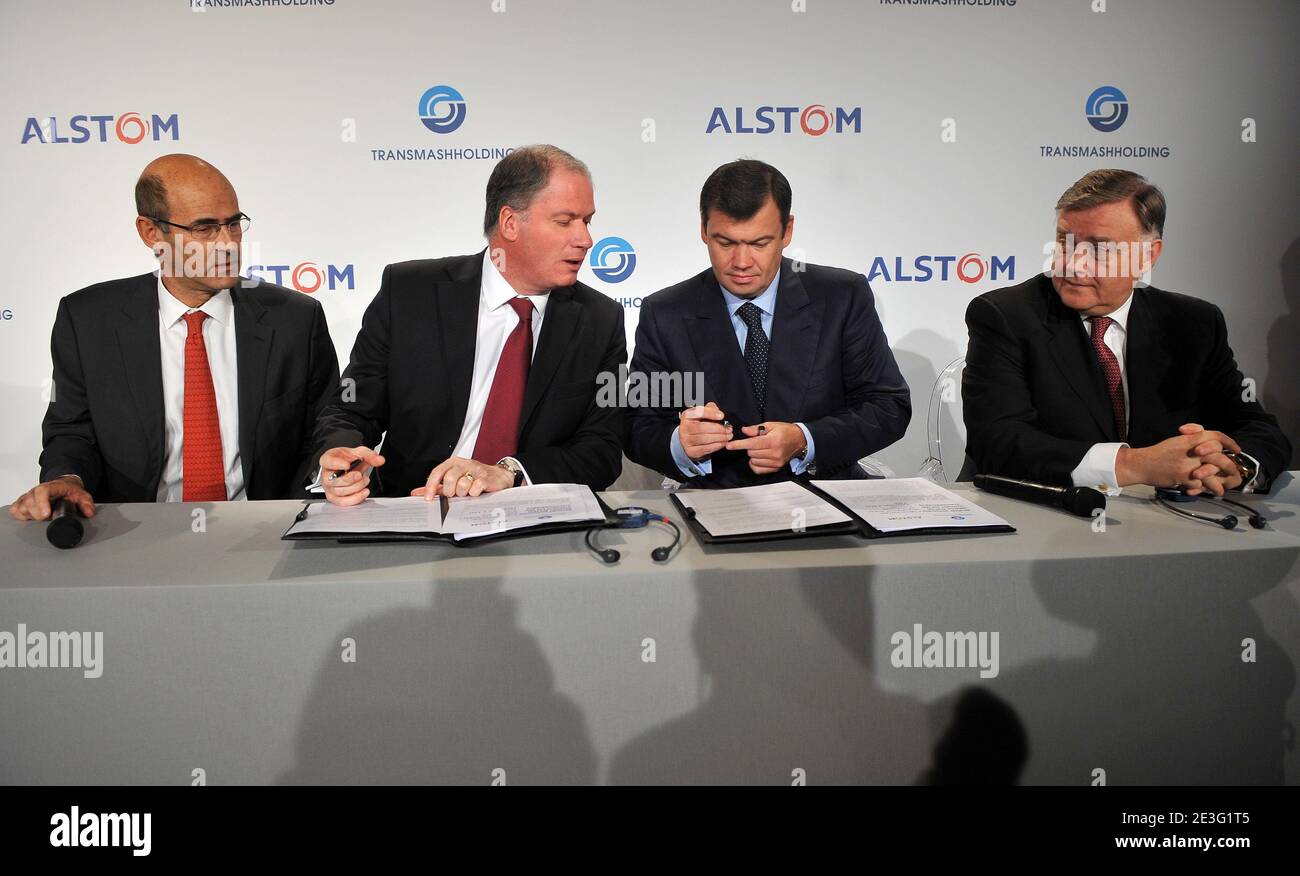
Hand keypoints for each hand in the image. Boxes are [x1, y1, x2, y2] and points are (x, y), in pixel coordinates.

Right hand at [9, 475, 95, 520]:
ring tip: (43, 515)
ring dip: (31, 515)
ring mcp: (28, 496)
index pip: (41, 491)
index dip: (41, 503)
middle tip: (48, 517)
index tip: (45, 514)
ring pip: (21, 508)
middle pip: (29, 503)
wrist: (63, 485)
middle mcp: (36, 491)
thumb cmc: (69, 490)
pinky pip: (15, 510)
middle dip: (38, 514)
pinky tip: (32, 516)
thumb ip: (86, 503)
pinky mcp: (22, 502)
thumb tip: (89, 513)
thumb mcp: (81, 494)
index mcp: (50, 487)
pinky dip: (21, 515)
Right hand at [321, 446, 384, 506]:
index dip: (337, 464)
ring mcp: (329, 487)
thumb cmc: (348, 459)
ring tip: (365, 481)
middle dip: (350, 479)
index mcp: (328, 460)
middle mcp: (326, 475)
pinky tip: (364, 492)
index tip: (347, 465)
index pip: (327, 462)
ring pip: (339, 492)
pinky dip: (355, 499)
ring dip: (355, 488)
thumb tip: (380, 460)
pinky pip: (342, 502)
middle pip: (333, 481)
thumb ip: (369, 455)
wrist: (348, 467)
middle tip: (360, 475)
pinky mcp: (334, 497)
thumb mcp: (358, 452)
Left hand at [413, 457, 513, 498]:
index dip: (431, 486)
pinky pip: (475, 488)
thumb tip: (417, 493)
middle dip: (450, 492)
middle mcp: (464, 463)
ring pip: (462, 484)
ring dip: (463, 493)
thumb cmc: (474, 478)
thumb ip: (436, 487)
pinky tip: (476, 492)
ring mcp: (476, 469)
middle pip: (449, 479)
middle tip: (455, 495)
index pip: (437, 472)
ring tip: (467, 493)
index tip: (428, 498)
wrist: (499, 476)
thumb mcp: (453, 480)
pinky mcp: (486, 477)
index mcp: (453, 463)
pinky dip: (474, 494)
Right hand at [678, 402, 730, 461]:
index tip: (722, 416)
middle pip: (701, 428)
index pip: (698, 413)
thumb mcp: (703, 414)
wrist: (690, 440)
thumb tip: (718, 412)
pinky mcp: (691, 451)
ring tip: (728, 436)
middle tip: (729, 429)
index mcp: (687, 416)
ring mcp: (686, 440)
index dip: (710, 414)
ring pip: (704, 439)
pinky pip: (705, 448)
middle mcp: (684, 428)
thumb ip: (710, 409)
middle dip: (718, 429)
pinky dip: (716, 446)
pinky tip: (723, 443)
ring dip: (719, 438)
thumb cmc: (699, 424)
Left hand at [724, 421, 806, 474]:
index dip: (738, 445)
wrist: (800, 440)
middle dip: (750, 447)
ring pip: (753, 460)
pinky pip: (758, 469)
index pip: (751, 444)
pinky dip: (755, 463)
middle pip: (751, 452)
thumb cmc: (785, 431)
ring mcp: (775, 462)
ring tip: (762, 448)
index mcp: (772, 441)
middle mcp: (774, 453)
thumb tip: (744, 431)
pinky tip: (760, 457)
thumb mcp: (771, 425)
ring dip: (753, 455)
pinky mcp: (775, 468)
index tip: (729, 446)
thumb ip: (756, 429)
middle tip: (758, 441)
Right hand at [1115, 423, 1240, 495]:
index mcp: (1190, 439)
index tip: (1237, 449)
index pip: (1216, 436)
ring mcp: (1187, 464)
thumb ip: (1193, 440)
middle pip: (1219, 457)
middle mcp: (1191, 450)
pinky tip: (1202, 492)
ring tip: (1220, 489)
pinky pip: (1199, 485)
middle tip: (1233, 472)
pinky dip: (1202, 489)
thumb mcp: (1176, 442)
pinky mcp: (1182, 477)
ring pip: (1212, 474)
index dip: (1229, 442)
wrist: (1141, 464)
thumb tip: (1212, 445)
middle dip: (1229, 466)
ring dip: (1218, 483)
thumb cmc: (1158, 454)